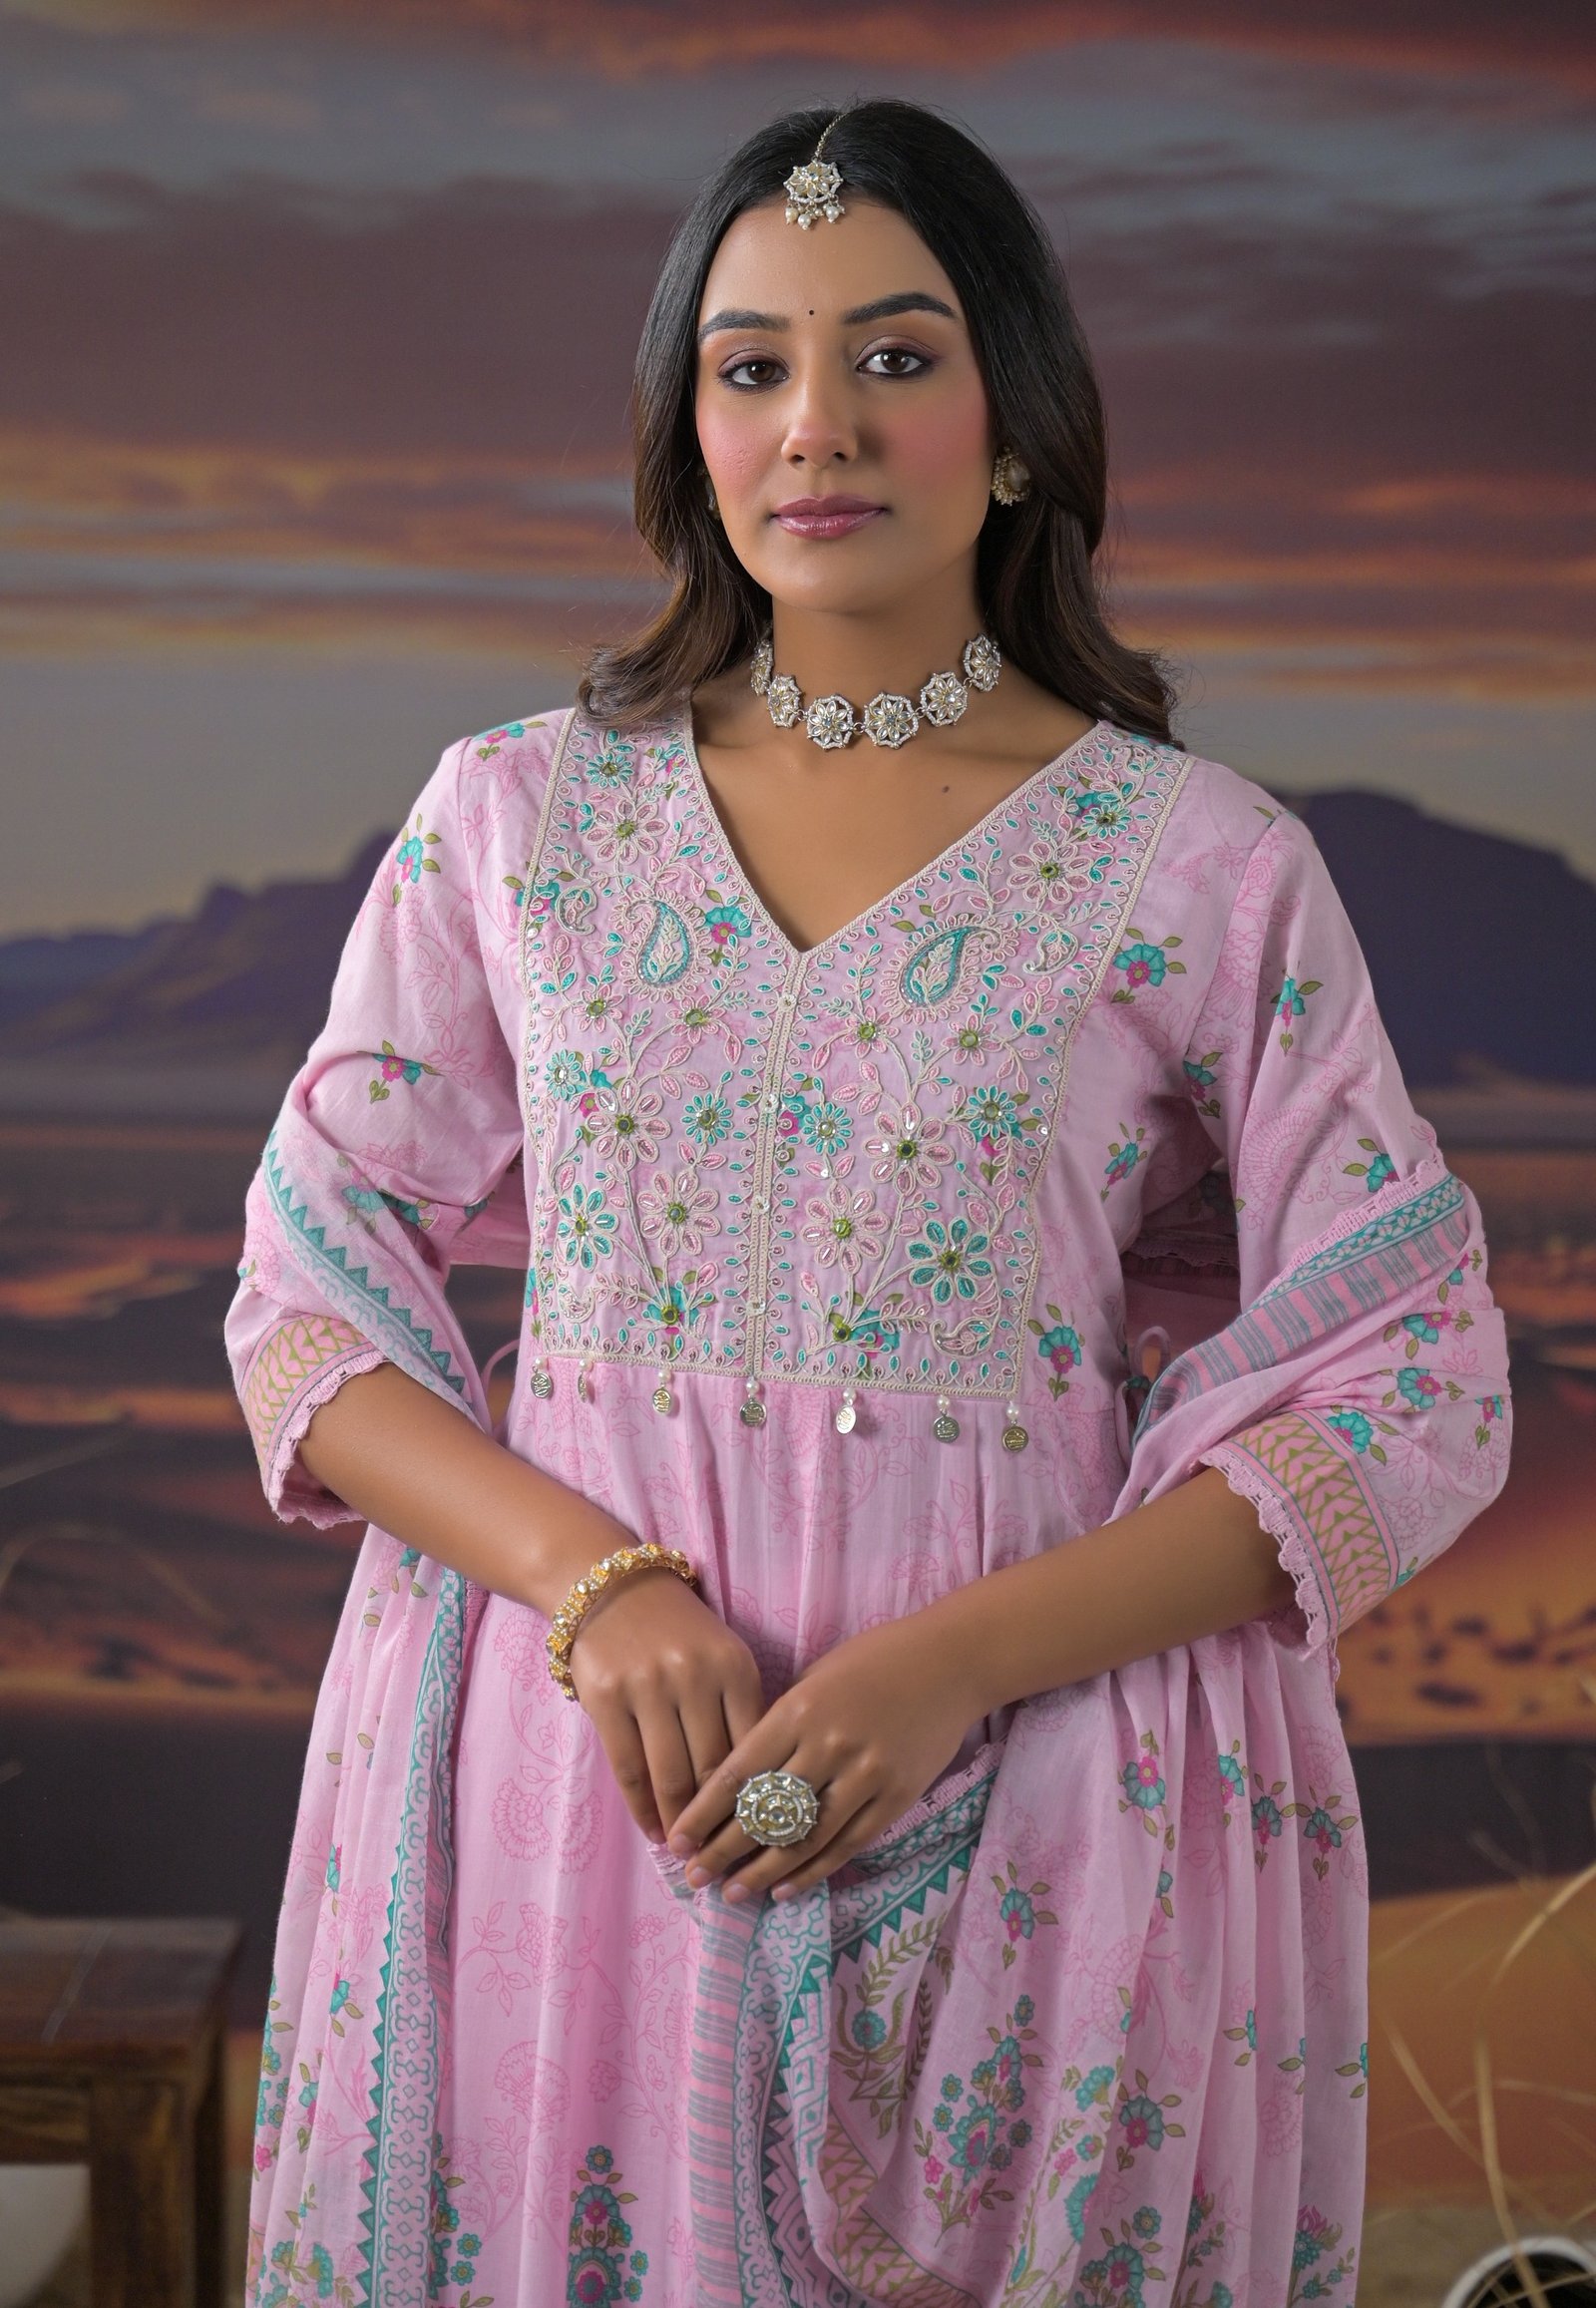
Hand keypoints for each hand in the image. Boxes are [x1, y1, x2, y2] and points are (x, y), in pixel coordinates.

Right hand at [567, 1567, 766, 1844]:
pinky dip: (642, 1808)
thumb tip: (758, 1791)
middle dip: (722, 1824)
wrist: (611, 1587)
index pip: (754, 1749)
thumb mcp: (724, 1657)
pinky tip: (653, 1830)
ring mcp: (648, 1687)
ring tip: (689, 1854)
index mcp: (735, 1668)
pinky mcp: (607, 1698)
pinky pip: (628, 1768)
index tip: (763, 1840)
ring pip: (671, 1776)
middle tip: (728, 1862)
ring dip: (681, 1825)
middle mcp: (695, 1677)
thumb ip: (740, 1712)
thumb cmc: (679, 1631)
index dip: (759, 1801)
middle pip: (714, 1770)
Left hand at [664, 1613, 984, 1903]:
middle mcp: (827, 1746)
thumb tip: (739, 1781)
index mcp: (798, 1710)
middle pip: (764, 1813)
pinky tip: (784, 1888)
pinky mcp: (897, 1796)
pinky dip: (813, 1871)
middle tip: (693, 1878)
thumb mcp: (815, 1679)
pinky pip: (846, 1844)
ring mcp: (865, 1774)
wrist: (950, 1661)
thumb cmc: (873, 1661)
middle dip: (723, 1851)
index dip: (703, 1814)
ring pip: (804, 1838)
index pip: (737, 1775)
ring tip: (733, 1892)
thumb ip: (780, 1725)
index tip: (678, 1841)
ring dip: (763, 1871)